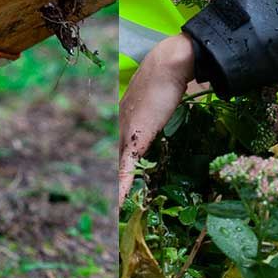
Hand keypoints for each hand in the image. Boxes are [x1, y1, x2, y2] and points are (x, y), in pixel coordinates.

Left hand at [118, 33, 198, 208]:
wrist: (170, 64)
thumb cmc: (169, 79)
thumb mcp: (160, 102)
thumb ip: (159, 113)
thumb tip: (167, 113)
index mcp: (124, 119)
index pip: (117, 151)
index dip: (115, 171)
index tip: (112, 190)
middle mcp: (120, 126)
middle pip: (113, 162)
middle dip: (111, 185)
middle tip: (107, 209)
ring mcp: (125, 131)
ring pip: (117, 167)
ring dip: (116, 190)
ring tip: (112, 213)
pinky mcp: (136, 135)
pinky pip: (127, 165)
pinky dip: (123, 184)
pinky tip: (119, 201)